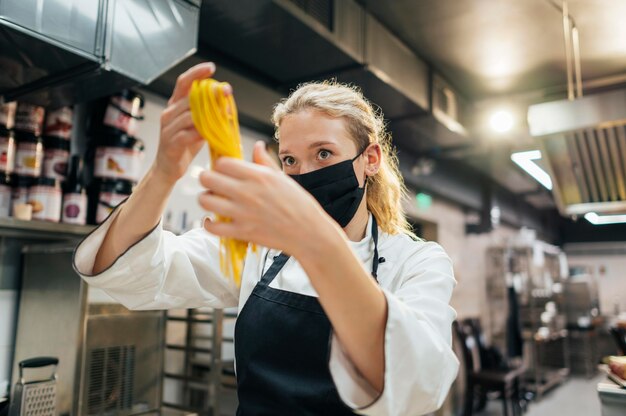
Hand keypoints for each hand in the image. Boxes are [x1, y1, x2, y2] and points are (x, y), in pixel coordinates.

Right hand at [152, 62, 230, 184]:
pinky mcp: (171, 143)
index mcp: (175, 105)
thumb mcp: (197, 125)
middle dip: (211, 94)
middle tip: (227, 93)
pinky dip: (202, 133)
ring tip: (226, 115)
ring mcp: (168, 127)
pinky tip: (212, 134)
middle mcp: (169, 113)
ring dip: (210, 115)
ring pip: (190, 115)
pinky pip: (188, 134)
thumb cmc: (184, 145)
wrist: (168, 168)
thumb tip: (227, 104)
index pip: (183, 82)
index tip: (211, 67)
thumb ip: (207, 113)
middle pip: (190, 97)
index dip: (196, 73)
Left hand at [198, 141, 333, 252]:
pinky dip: (209, 223)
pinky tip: (214, 220)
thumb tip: (257, 145)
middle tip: (213, 184)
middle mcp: (247, 192)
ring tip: (213, 201)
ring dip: (206, 199)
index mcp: (258, 176)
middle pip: (208, 178)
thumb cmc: (298, 204)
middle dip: (207, 179)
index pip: (222, 162)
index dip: (220, 165)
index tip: (223, 171)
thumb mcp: (282, 177)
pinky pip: (212, 227)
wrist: (308, 232)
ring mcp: (243, 213)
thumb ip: (264, 161)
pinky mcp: (242, 232)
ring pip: (206, 201)